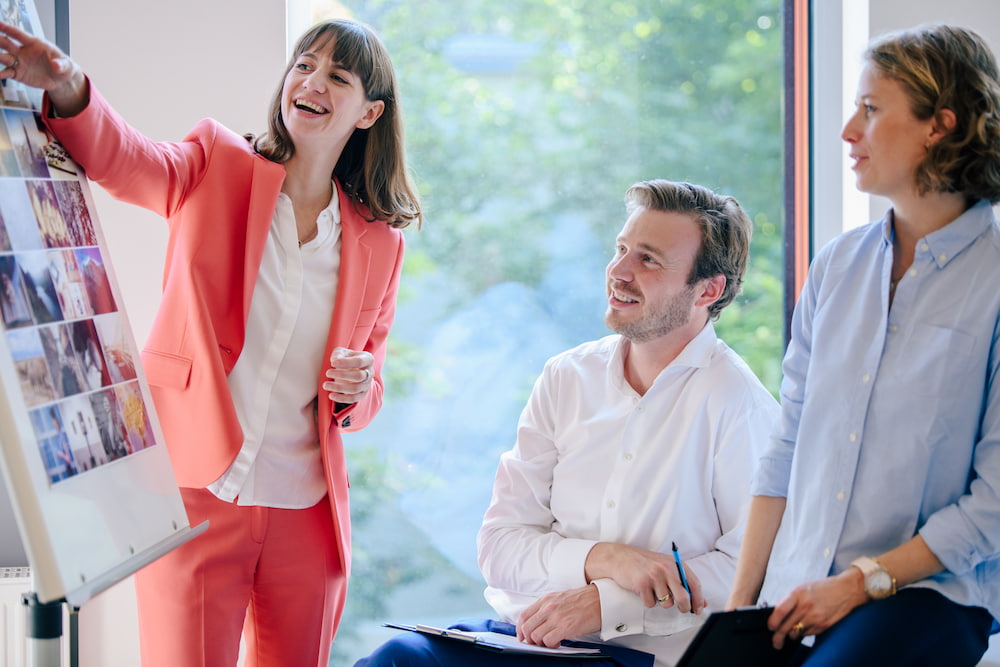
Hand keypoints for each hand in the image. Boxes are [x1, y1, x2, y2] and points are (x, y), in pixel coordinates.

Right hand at [0, 20, 86, 114]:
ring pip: (4, 57)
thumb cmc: (64, 67)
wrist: (61, 80)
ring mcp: (19, 62)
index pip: (19, 34)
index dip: (7, 28)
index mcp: (35, 44)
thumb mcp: (66, 65)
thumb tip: (56, 65)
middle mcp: (23, 51)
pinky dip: (1, 74)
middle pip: (6, 43)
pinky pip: (7, 73)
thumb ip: (61, 64)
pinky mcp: (18, 73)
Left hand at [323, 347, 374, 403]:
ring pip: (355, 389)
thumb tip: (334, 361)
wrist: (354, 369)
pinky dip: (341, 398)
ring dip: (339, 387)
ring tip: (325, 385)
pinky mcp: (362, 394)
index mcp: (368, 359)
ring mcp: (367, 385)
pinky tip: (331, 395)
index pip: (359, 362)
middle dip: (342, 375)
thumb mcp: (342, 352)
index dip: (346, 363)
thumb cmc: (347, 359)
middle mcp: (369, 372)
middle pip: (359, 376)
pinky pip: (353, 399)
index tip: (333, 363)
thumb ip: (338, 354)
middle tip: (327, 373)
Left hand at [516, 585, 600, 647]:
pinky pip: (548, 641)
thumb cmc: (583, 600)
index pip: (523, 616)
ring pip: (535, 636)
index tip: (522, 636)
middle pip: (527, 627)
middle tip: (537, 642)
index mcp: (546, 599)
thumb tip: (537, 622)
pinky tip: (558, 642)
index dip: (520, 629)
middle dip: (529, 638)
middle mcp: (548, 607)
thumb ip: (547, 608)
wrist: (601, 599)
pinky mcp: (565, 626)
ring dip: (541, 643)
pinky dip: (551, 645)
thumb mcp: (560, 598)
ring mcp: (556, 617)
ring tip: (551, 641)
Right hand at [584, 542, 705, 613]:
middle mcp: (666, 568)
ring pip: (667, 603)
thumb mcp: (666, 567)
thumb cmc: (645, 564)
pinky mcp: (642, 583)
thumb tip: (702, 601)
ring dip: (661, 602)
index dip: (699, 599)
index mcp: (675, 563)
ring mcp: (654, 576)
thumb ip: (683, 581)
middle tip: (682, 609)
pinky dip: (647, 601)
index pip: (694, 584)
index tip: (699, 609)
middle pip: (684, 597)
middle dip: (684, 607)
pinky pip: (650, 603)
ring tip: (653, 591)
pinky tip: (643, 591)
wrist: (620, 557)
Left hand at [768, 568, 867, 648]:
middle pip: (786, 626)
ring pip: (796, 633)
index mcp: (798, 594)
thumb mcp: (802, 588)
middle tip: (776, 640)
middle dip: (778, 636)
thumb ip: (788, 599)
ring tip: (790, 632)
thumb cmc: (824, 588)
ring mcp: (815, 617)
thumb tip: (775, 607)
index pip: (780, 611)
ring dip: (791, 634)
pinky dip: (803, 633)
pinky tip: (805, 627)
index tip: (770, 626)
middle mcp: (806, 606)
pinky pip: (807, 634)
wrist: (846, 590)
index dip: (772, 621)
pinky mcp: (823, 626)